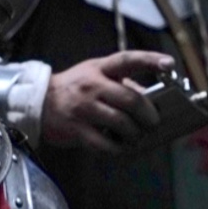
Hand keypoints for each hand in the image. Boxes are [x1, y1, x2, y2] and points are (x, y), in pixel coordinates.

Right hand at [41, 51, 174, 153]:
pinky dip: (119, 148)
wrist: (38, 102)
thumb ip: (122, 84)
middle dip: (148, 114)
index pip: (127, 59)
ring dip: (135, 133)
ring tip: (137, 136)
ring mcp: (83, 108)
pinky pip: (105, 144)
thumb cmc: (74, 88)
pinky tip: (122, 147)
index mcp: (99, 68)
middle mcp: (92, 86)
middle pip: (130, 99)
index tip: (169, 64)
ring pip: (121, 123)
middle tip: (154, 122)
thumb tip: (152, 99)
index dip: (150, 60)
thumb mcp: (95, 75)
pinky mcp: (77, 130)